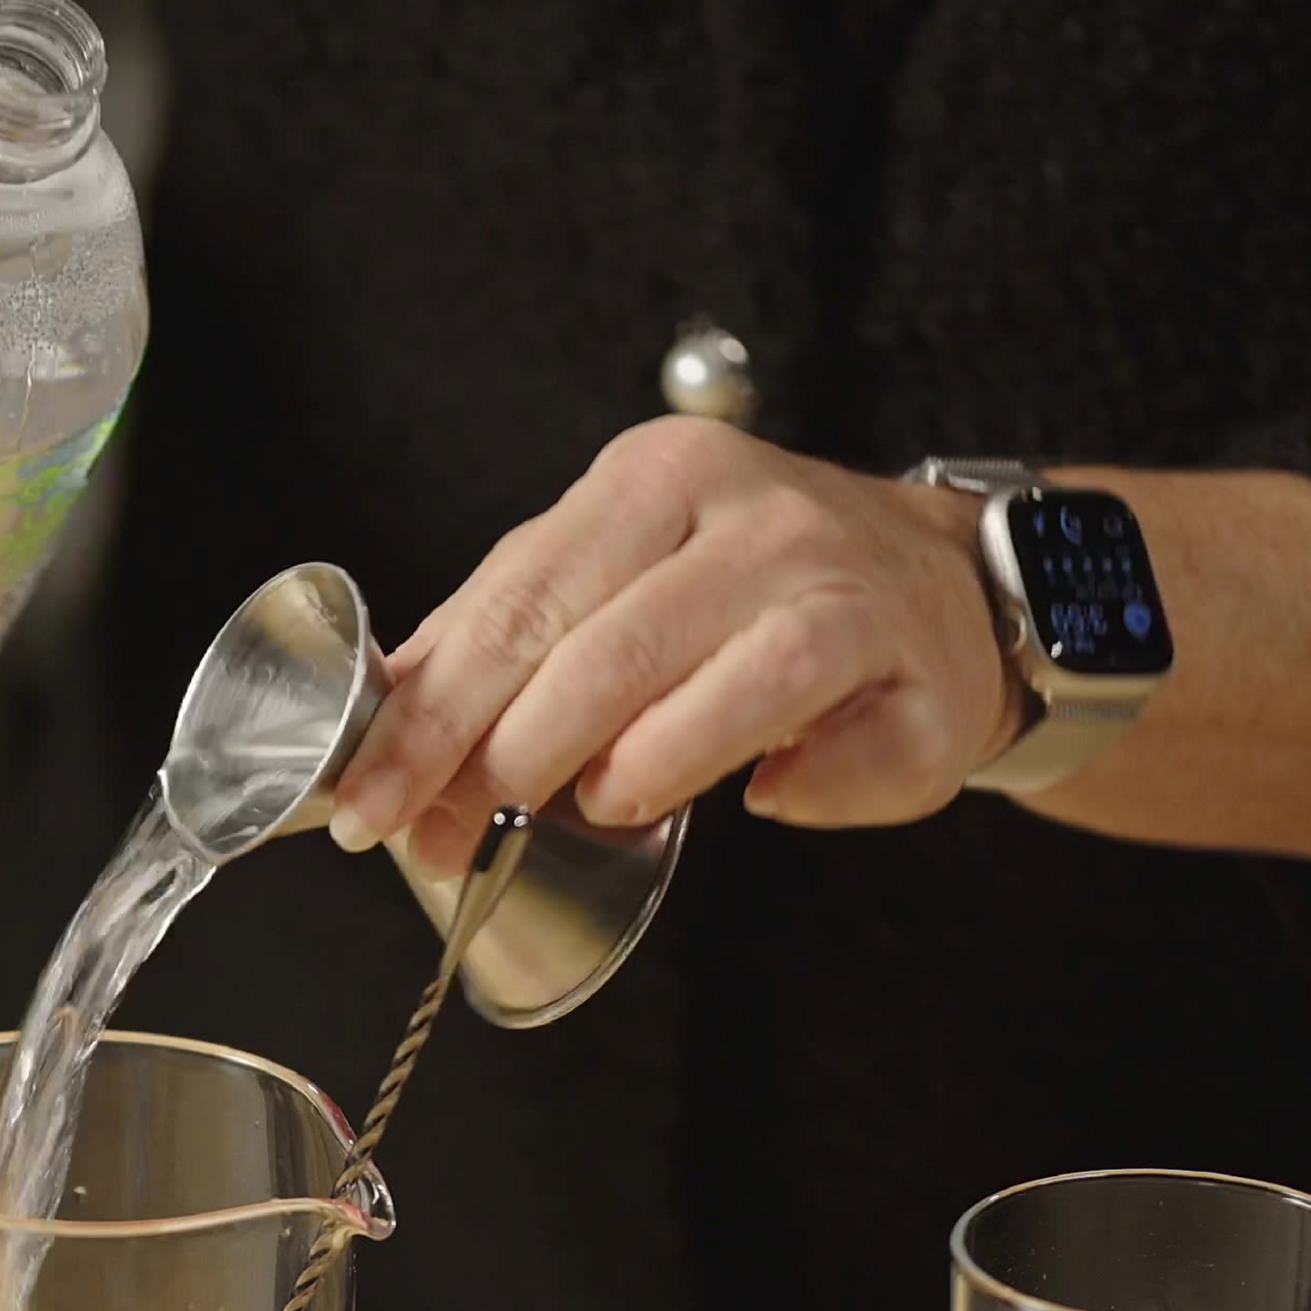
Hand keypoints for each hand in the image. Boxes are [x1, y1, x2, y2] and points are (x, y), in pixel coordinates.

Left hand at [322, 418, 1016, 874]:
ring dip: (628, 769)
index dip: (430, 713)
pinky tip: (754, 801)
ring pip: (705, 681)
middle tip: (448, 831)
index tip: (368, 800)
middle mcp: (744, 509)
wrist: (941, 592)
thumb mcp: (620, 587)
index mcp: (651, 478)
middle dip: (498, 753)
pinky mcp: (904, 660)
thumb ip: (508, 646)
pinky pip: (824, 735)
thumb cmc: (754, 602)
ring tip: (587, 810)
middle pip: (593, 643)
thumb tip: (383, 736)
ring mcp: (833, 576)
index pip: (513, 600)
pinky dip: (773, 781)